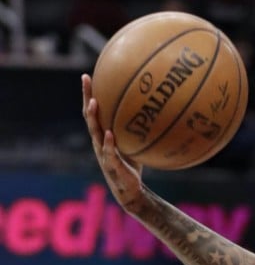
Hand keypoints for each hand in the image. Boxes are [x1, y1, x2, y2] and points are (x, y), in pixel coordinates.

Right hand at [81, 74, 144, 210]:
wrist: (130, 190)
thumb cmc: (133, 164)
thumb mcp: (136, 143)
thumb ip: (139, 129)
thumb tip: (157, 111)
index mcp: (103, 134)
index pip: (94, 111)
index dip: (89, 94)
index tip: (88, 75)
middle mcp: (99, 141)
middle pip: (89, 116)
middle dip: (87, 97)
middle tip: (86, 79)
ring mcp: (103, 152)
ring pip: (95, 132)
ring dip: (93, 117)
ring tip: (94, 103)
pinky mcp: (112, 165)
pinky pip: (109, 152)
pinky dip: (108, 143)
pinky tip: (109, 134)